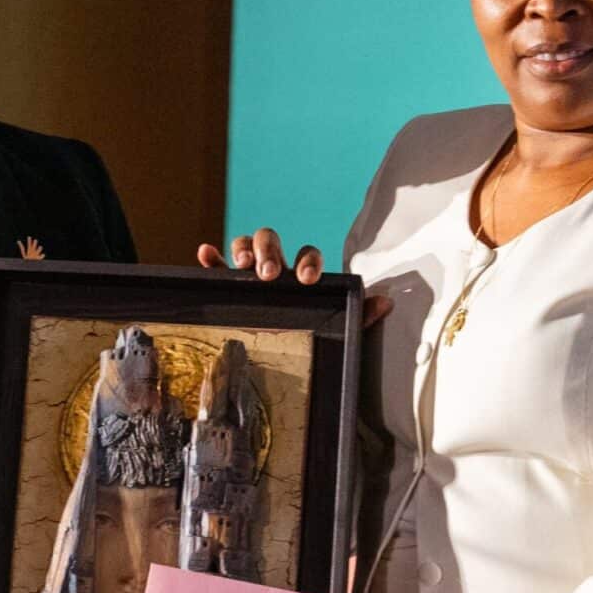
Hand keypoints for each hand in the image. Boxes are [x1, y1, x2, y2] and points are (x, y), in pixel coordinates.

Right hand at [195, 228, 392, 327]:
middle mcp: (277, 268)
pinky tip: (206, 254)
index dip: (307, 260)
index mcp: (303, 275)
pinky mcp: (229, 284)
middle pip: (270, 239)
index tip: (307, 278)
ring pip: (245, 244)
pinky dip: (213, 257)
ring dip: (243, 249)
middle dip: (269, 250)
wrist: (287, 353)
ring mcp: (251, 273)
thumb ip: (361, 317)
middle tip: (268, 273)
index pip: (307, 254)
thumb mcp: (338, 329)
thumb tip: (386, 302)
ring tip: (243, 266)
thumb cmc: (313, 333)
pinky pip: (218, 266)